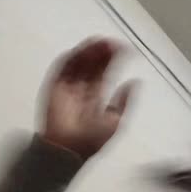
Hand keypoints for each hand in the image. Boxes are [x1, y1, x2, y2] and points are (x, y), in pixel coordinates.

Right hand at [40, 38, 135, 160]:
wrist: (67, 150)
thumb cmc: (91, 140)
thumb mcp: (115, 121)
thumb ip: (124, 101)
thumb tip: (135, 82)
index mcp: (96, 97)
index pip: (105, 73)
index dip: (114, 60)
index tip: (125, 49)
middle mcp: (82, 89)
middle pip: (93, 66)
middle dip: (103, 53)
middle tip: (112, 41)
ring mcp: (68, 87)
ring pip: (79, 64)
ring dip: (89, 51)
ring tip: (100, 41)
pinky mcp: (54, 87)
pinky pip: (63, 69)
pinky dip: (72, 58)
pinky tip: (83, 49)